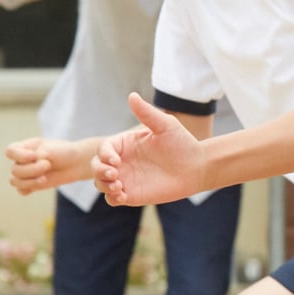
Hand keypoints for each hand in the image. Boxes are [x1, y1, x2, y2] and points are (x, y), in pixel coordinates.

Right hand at [5, 137, 89, 193]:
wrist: (76, 162)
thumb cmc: (63, 152)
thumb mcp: (49, 150)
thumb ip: (36, 157)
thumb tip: (26, 171)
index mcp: (24, 148)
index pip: (9, 152)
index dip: (19, 156)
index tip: (34, 156)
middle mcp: (22, 160)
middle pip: (14, 169)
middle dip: (32, 169)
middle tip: (48, 165)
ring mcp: (26, 173)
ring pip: (15, 181)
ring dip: (29, 181)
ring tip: (44, 178)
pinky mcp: (32, 185)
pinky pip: (21, 191)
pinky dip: (29, 188)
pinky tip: (41, 183)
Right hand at [92, 95, 208, 206]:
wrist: (197, 167)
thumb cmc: (182, 144)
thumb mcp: (166, 125)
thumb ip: (147, 113)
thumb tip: (132, 95)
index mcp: (126, 144)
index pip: (104, 149)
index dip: (104, 155)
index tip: (116, 161)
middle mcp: (122, 161)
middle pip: (96, 166)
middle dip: (99, 170)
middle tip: (115, 174)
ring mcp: (126, 178)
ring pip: (100, 183)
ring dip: (103, 185)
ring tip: (119, 187)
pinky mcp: (132, 194)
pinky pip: (112, 199)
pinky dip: (112, 198)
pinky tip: (123, 196)